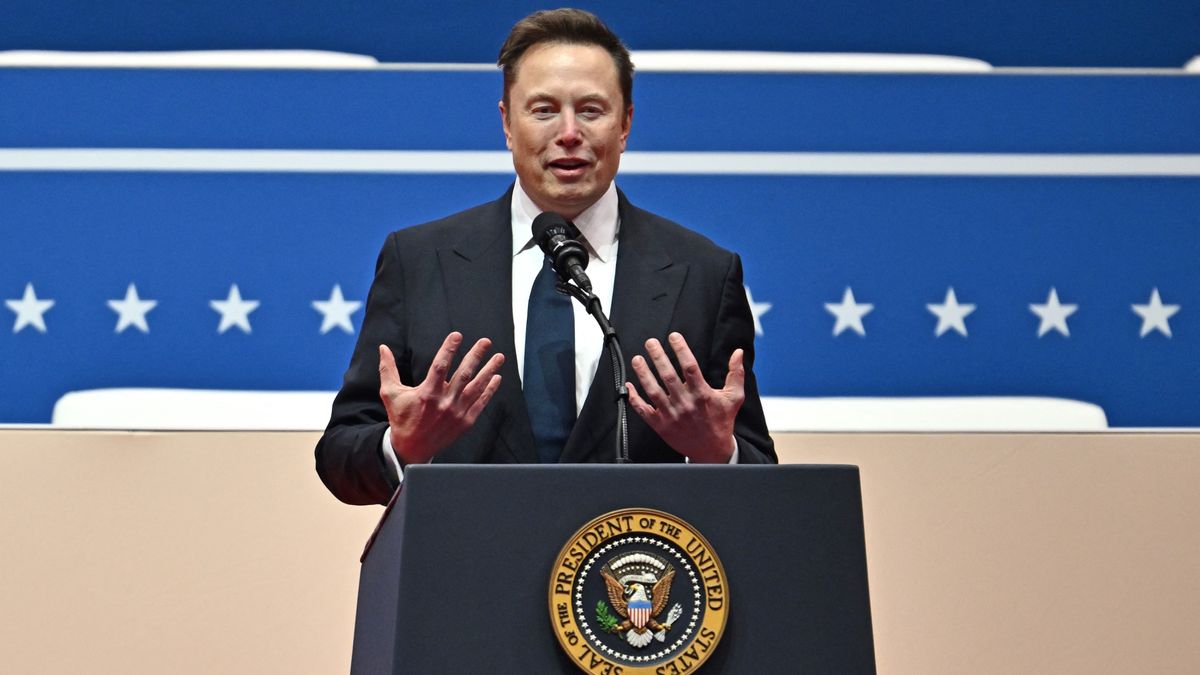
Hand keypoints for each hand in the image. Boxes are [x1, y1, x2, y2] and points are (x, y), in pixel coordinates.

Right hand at [378, 332, 503, 464]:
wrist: (411, 448)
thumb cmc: (401, 418)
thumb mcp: (390, 394)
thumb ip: (388, 369)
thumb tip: (383, 348)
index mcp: (427, 393)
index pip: (440, 365)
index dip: (449, 349)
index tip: (457, 335)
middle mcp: (444, 402)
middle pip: (464, 374)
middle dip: (476, 356)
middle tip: (485, 342)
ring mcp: (457, 412)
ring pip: (476, 387)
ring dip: (489, 370)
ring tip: (499, 357)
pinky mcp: (465, 422)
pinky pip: (481, 403)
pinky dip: (490, 390)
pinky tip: (497, 378)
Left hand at [625, 332, 744, 462]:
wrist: (712, 451)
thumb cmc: (721, 422)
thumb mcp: (734, 397)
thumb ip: (735, 374)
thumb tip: (738, 353)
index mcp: (702, 394)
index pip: (690, 367)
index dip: (681, 349)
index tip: (674, 336)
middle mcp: (685, 403)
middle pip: (668, 375)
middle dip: (658, 356)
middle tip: (650, 343)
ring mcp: (671, 415)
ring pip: (653, 390)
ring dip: (643, 373)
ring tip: (637, 359)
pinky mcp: (661, 425)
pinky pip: (644, 410)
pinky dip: (635, 398)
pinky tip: (629, 385)